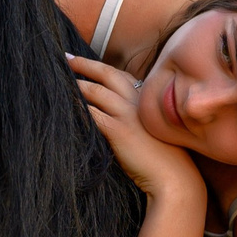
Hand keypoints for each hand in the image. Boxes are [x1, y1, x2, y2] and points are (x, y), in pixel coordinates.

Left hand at [69, 52, 196, 201]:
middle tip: (66, 59)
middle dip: (85, 64)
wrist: (175, 178)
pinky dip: (78, 107)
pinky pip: (92, 113)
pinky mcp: (119, 130)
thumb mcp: (154, 131)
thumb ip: (139, 119)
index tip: (87, 63)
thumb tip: (120, 118)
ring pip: (96, 91)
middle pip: (107, 74)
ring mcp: (129, 114)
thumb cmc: (166, 159)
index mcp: (148, 99)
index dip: (102, 68)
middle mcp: (139, 100)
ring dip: (77, 84)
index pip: (121, 76)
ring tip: (60, 81)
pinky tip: (66, 105)